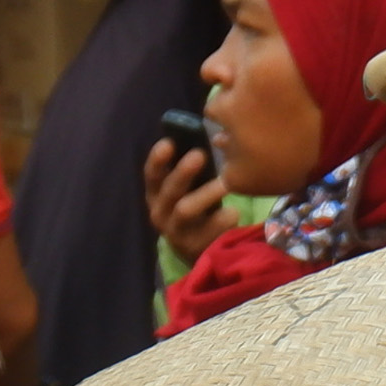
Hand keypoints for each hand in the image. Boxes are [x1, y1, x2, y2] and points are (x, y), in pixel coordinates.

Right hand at [141, 138, 228, 261]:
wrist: (197, 248)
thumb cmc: (196, 204)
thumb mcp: (189, 187)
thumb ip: (193, 168)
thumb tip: (218, 138)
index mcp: (157, 193)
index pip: (152, 174)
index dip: (158, 159)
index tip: (169, 142)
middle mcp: (160, 212)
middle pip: (169, 190)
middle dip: (183, 172)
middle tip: (200, 154)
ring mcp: (175, 232)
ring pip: (185, 210)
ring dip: (205, 194)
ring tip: (225, 183)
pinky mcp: (192, 247)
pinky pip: (208, 231)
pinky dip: (223, 218)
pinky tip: (233, 212)